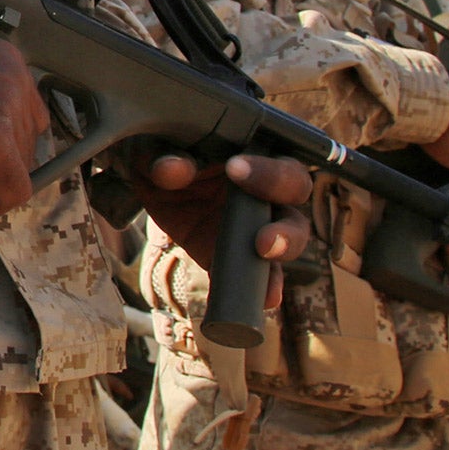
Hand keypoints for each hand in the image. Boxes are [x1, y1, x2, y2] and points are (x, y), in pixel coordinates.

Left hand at [131, 152, 314, 310]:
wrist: (153, 184)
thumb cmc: (164, 154)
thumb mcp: (155, 150)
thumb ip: (165, 156)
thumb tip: (172, 169)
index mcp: (254, 153)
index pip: (278, 161)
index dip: (267, 170)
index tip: (234, 170)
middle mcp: (266, 188)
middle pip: (296, 200)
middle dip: (286, 222)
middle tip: (262, 239)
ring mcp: (258, 225)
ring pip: (289, 239)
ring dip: (283, 252)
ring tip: (262, 261)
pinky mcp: (240, 257)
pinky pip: (258, 277)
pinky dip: (259, 290)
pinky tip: (259, 300)